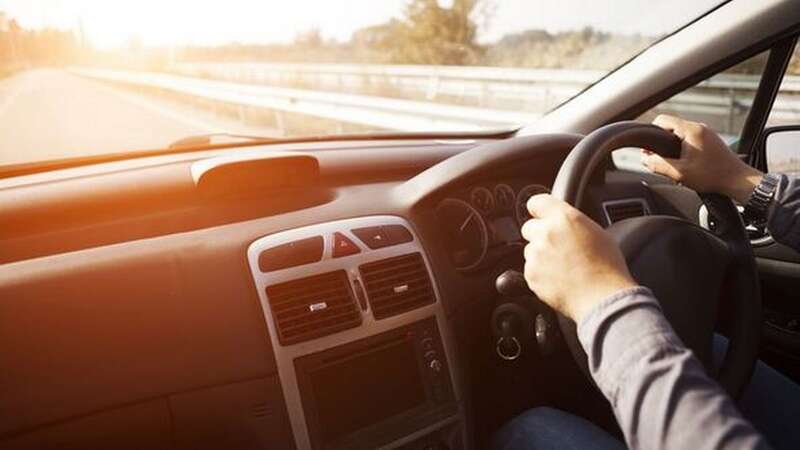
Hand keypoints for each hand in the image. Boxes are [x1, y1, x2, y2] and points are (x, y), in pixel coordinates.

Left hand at [521, 194, 636, 322]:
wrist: (602, 298)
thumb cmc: (608, 268)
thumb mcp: (598, 232)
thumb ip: (575, 222)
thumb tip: (566, 222)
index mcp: (564, 218)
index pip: (536, 201)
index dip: (539, 209)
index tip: (541, 214)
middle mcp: (546, 233)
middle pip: (529, 227)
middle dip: (539, 234)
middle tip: (558, 246)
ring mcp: (536, 255)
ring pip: (529, 249)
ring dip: (540, 255)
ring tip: (563, 266)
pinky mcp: (530, 274)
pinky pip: (530, 269)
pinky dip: (540, 273)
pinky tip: (559, 278)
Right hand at [644, 114, 763, 203]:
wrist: (737, 180)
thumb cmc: (712, 176)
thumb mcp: (679, 173)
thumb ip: (658, 165)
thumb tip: (645, 159)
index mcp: (691, 130)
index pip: (662, 120)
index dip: (651, 133)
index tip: (649, 149)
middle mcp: (699, 127)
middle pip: (670, 126)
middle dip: (661, 142)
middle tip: (659, 159)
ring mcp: (705, 133)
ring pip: (679, 133)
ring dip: (671, 146)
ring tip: (673, 163)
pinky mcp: (709, 140)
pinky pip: (689, 138)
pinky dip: (682, 148)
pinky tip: (684, 163)